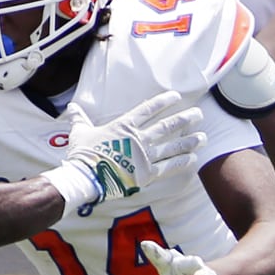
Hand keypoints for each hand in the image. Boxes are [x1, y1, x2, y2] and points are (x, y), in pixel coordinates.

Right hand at [63, 90, 206, 203]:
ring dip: (189, 141)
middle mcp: (138, 139)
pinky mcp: (147, 174)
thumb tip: (72, 108)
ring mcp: (144, 156)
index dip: (163, 101)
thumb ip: (80, 119)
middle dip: (185, 119)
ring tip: (203, 137)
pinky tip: (193, 158)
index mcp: (123, 126)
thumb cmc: (82, 155)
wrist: (85, 177)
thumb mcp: (79, 133)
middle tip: (199, 114)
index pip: (148, 109)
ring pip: (172, 146)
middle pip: (167, 126)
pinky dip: (182, 162)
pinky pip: (168, 167)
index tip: (177, 96)